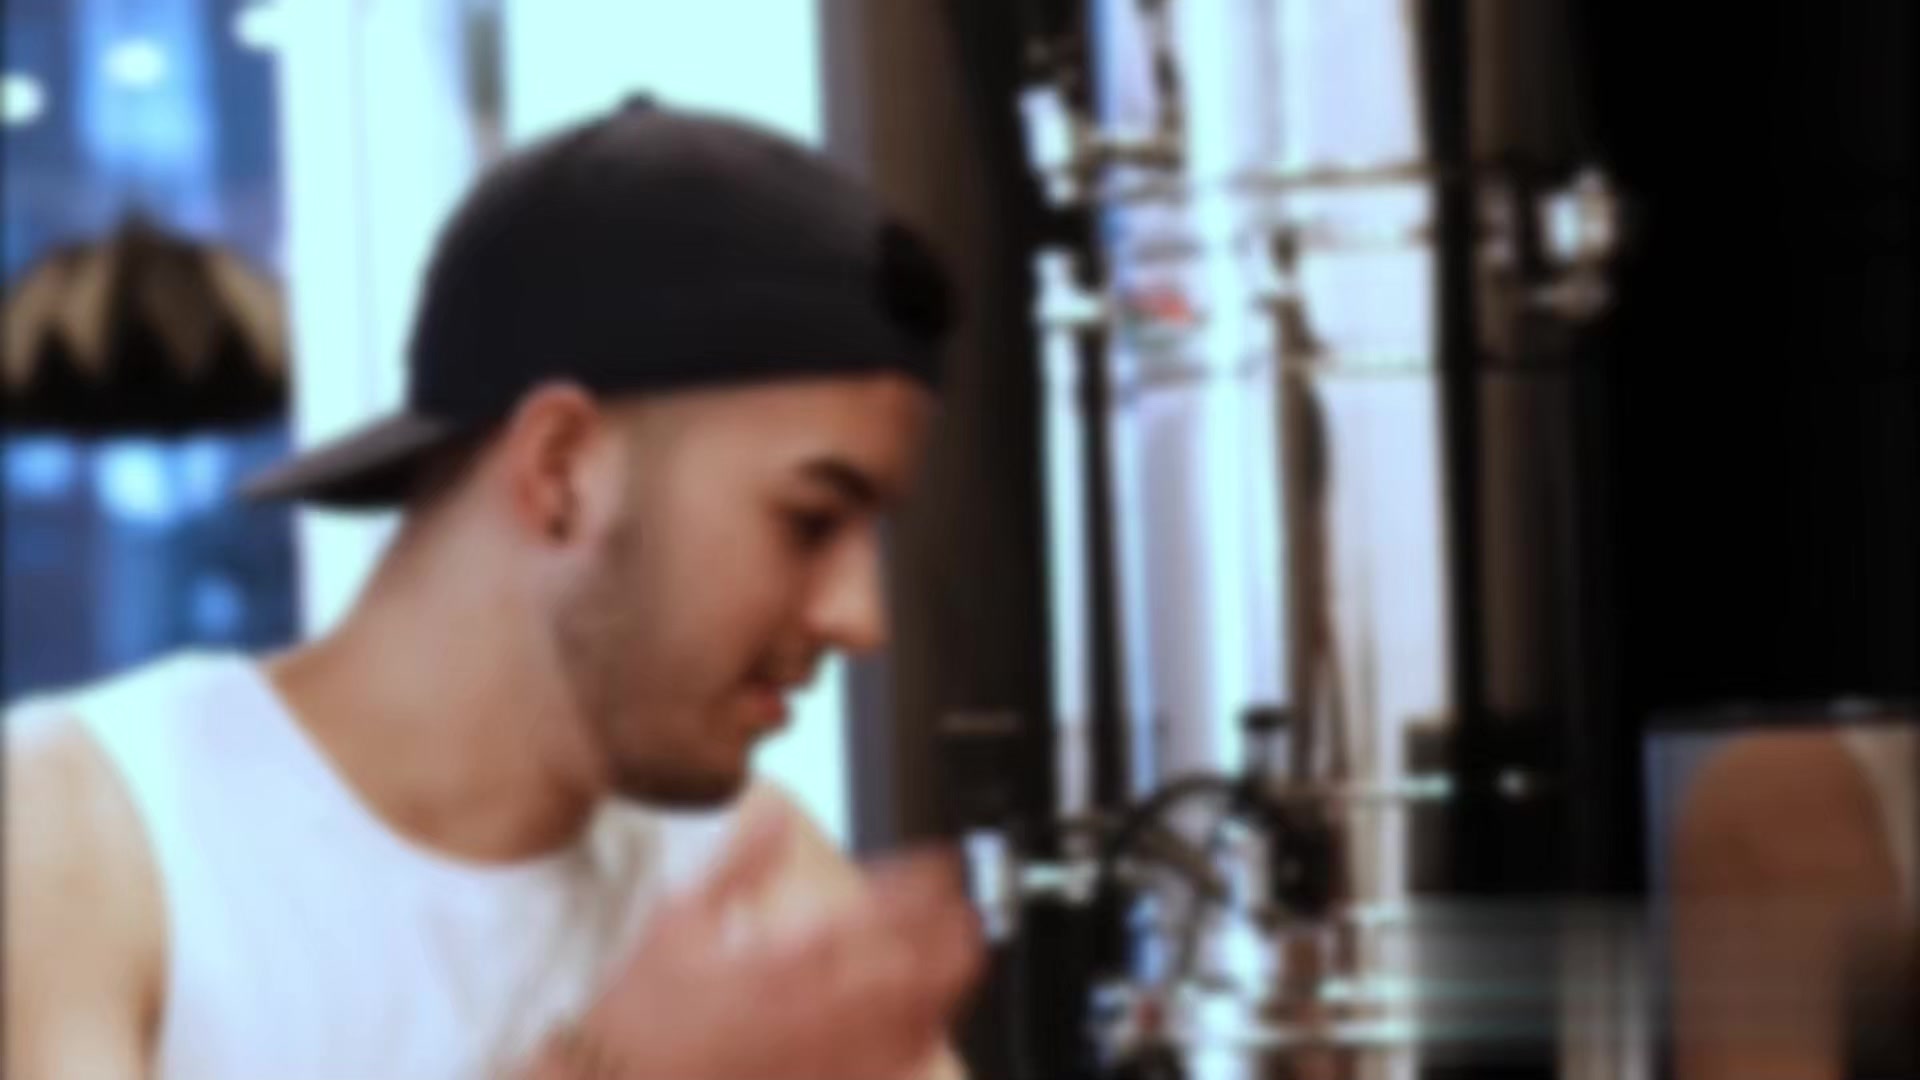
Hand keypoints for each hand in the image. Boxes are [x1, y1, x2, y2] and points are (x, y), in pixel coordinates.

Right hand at [548, 795, 984, 1079]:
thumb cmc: (638, 1013)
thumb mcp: (678, 918)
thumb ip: (738, 861)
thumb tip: (775, 811)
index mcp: (781, 958)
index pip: (871, 910)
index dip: (919, 883)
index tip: (945, 863)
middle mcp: (809, 1010)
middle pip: (907, 969)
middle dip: (950, 937)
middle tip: (974, 913)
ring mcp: (817, 1059)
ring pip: (905, 1024)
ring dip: (945, 989)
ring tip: (970, 962)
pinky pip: (881, 1074)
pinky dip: (914, 1051)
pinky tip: (929, 1038)